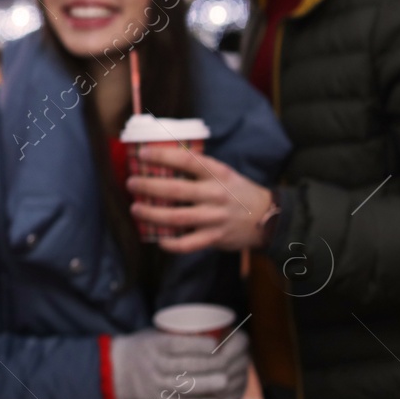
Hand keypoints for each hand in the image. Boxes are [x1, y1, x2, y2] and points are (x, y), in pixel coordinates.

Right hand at [109, 328, 249, 398]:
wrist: (119, 373)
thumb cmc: (146, 349)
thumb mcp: (155, 335)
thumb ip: (181, 335)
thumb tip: (220, 331)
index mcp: (154, 345)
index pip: (177, 344)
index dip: (198, 345)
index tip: (215, 343)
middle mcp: (155, 366)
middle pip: (187, 367)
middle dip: (211, 365)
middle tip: (228, 363)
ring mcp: (158, 387)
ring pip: (188, 387)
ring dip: (210, 385)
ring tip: (225, 381)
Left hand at [127, 146, 274, 252]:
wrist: (269, 217)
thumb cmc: (237, 192)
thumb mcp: (223, 173)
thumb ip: (198, 169)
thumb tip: (161, 161)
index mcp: (217, 173)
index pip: (187, 160)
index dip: (163, 156)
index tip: (142, 154)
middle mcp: (215, 194)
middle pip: (176, 190)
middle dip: (149, 186)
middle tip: (131, 183)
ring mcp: (215, 217)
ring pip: (177, 217)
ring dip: (152, 214)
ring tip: (135, 209)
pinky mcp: (215, 237)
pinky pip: (188, 244)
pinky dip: (171, 244)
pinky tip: (158, 239)